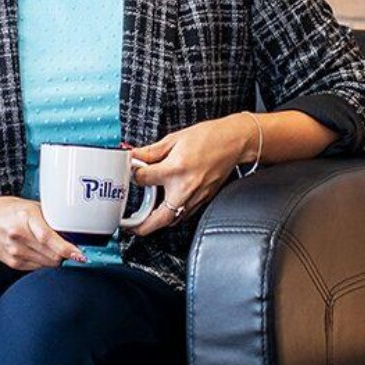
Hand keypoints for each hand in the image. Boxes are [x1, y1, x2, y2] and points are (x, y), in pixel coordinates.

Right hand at [0, 194, 86, 270]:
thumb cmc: (8, 210)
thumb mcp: (30, 206)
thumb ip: (50, 219)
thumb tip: (73, 234)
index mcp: (25, 217)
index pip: (49, 238)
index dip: (67, 249)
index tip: (80, 255)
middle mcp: (18, 236)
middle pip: (51, 255)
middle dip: (66, 255)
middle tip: (73, 250)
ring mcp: (14, 252)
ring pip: (47, 264)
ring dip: (56, 259)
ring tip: (57, 250)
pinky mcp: (12, 263)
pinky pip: (37, 267)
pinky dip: (44, 262)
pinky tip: (42, 253)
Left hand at [126, 113, 259, 235]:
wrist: (234, 142)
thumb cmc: (209, 138)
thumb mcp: (174, 139)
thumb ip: (151, 152)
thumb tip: (134, 157)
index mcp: (174, 170)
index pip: (143, 179)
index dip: (134, 175)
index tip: (133, 172)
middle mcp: (184, 188)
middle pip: (158, 218)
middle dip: (142, 227)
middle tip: (130, 227)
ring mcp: (196, 197)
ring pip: (172, 220)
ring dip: (157, 223)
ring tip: (145, 221)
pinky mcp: (204, 200)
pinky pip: (185, 215)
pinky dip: (173, 216)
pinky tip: (166, 209)